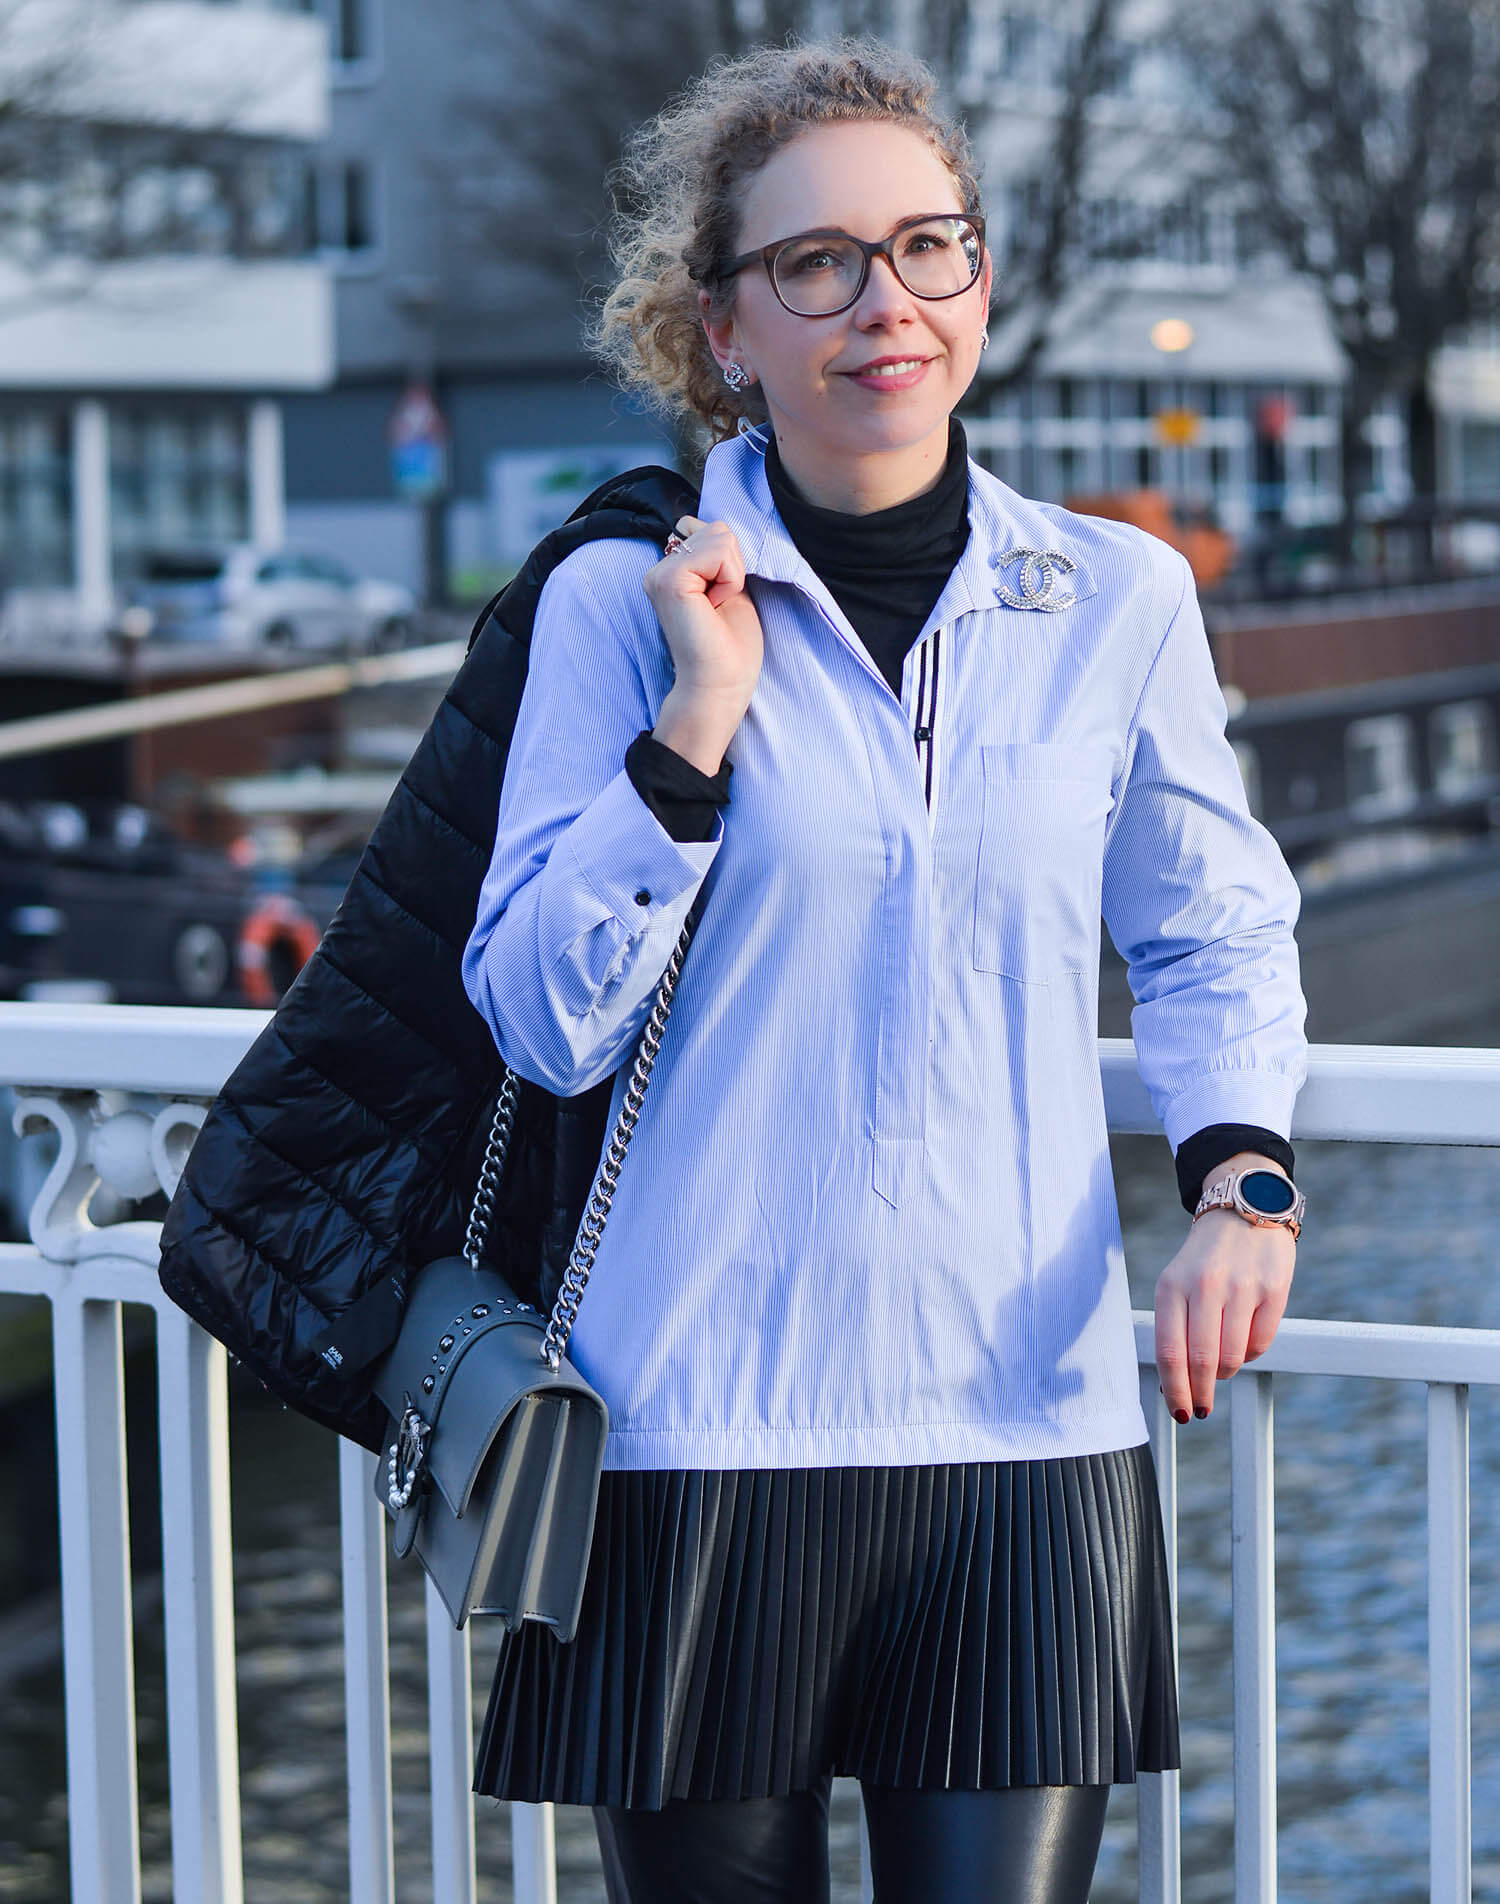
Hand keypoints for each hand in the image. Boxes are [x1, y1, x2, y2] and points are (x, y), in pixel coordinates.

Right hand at [643, 515, 763, 712]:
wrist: (720, 687)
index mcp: (671, 571)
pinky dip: (730, 580)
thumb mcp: (728, 587)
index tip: (721, 601)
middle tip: (719, 606)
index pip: (710, 529)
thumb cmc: (729, 648)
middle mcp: (659, 569)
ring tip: (717, 608)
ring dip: (733, 575)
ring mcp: (660, 573)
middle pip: (718, 529)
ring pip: (721, 537)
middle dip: (733, 567)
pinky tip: (715, 607)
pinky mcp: (669, 580)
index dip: (731, 563)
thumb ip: (717, 556)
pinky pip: (719, 552)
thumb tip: (711, 524)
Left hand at [1153, 1207, 1294, 1422]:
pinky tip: (1242, 1345)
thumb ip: (1174, 1326)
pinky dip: (1250, 1355)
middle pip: (1201, 1361)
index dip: (1176, 1390)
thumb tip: (1176, 1384)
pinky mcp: (1274, 1289)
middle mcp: (1205, 1286)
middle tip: (1201, 1408)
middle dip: (1200, 1393)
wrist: (1244, 1209)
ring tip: (1221, 1369)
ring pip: (1233, 1356)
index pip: (1170, 1352)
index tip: (1180, 1412)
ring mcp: (1242, 1287)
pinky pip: (1261, 1343)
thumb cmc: (1204, 1259)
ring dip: (1225, 1374)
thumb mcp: (1176, 1282)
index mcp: (1172, 1286)